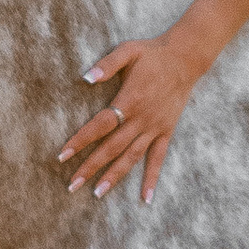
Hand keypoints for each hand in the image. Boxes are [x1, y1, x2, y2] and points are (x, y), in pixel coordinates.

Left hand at [57, 30, 200, 205]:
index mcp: (129, 99)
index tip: (63, 155)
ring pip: (132, 157)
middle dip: (90, 167)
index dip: (81, 140)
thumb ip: (107, 64)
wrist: (186, 58)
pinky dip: (152, 178)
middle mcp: (142, 118)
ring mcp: (155, 127)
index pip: (100, 125)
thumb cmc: (153, 53)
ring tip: (97, 193)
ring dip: (114, 177)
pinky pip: (158, 158)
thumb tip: (86, 78)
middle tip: (72, 185)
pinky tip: (145, 197)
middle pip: (112, 148)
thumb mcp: (128, 51)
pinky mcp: (167, 131)